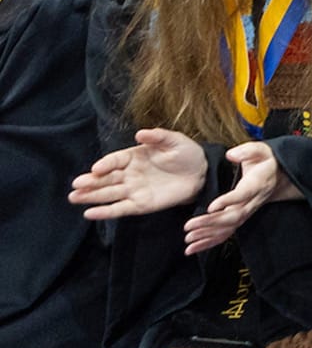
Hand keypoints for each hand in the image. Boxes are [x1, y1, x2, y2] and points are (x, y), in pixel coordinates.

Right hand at [69, 129, 207, 220]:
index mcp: (133, 156)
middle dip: (90, 182)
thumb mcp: (174, 141)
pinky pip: (120, 209)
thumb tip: (141, 133)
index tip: (96, 169)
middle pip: (106, 178)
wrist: (201, 173)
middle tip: (75, 186)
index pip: (114, 160)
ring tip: (74, 197)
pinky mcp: (140, 205)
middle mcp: (129, 173)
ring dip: (91, 196)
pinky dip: (105, 212)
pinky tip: (90, 213)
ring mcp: (133, 190)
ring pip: (108, 194)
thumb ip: (158, 136)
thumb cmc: (186, 153)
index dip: (105, 164)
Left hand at [183, 141, 298, 254]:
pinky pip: (227, 233)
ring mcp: (247, 211)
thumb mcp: (260, 150)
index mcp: (257, 184)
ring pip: (229, 228)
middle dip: (210, 223)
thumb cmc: (266, 162)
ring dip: (208, 235)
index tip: (211, 207)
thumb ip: (246, 151)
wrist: (280, 175)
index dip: (227, 202)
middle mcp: (252, 202)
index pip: (242, 195)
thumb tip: (231, 155)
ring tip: (189, 239)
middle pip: (233, 216)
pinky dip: (210, 242)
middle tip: (189, 226)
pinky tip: (195, 247)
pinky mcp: (241, 217)